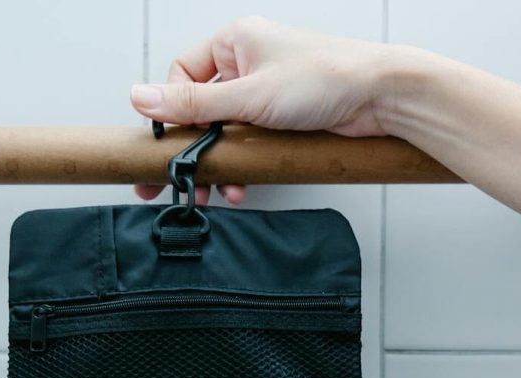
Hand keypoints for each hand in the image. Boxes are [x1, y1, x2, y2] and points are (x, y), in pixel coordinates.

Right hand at [130, 16, 397, 202]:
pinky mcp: (282, 122)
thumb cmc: (326, 78)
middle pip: (201, 111)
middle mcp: (248, 66)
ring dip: (219, 166)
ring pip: (225, 135)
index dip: (172, 112)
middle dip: (191, 150)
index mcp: (235, 43)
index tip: (166, 145)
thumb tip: (140, 98)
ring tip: (216, 192)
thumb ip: (194, 104)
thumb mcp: (250, 95)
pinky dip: (243, 168)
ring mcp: (265, 96)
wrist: (379, 96)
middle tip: (171, 182)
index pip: (182, 76)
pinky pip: (250, 147)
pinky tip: (242, 185)